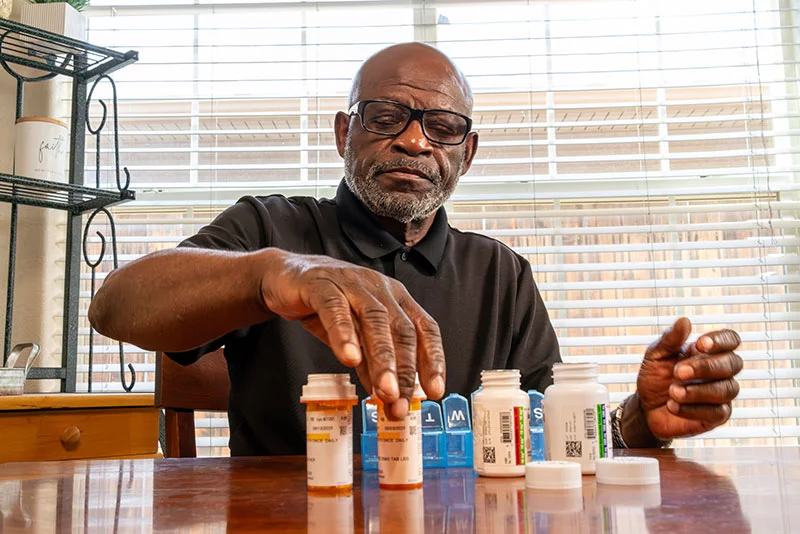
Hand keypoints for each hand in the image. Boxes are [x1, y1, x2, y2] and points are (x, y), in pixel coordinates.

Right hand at [258, 249, 444, 418]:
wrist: (283, 278)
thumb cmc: (325, 306)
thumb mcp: (353, 336)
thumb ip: (370, 362)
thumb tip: (387, 396)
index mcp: (395, 298)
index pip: (424, 328)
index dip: (433, 360)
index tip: (434, 391)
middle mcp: (379, 288)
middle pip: (401, 328)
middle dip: (404, 369)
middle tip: (400, 401)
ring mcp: (352, 283)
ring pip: (374, 319)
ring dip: (381, 358)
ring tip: (382, 389)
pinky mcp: (321, 284)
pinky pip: (335, 308)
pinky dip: (344, 334)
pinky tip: (349, 358)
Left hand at [636, 317, 742, 439]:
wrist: (645, 408)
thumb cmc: (654, 378)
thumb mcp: (655, 356)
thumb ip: (670, 339)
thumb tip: (684, 320)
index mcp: (707, 352)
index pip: (730, 340)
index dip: (721, 340)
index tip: (699, 344)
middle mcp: (720, 372)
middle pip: (733, 363)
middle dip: (705, 367)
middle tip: (678, 372)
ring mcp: (721, 394)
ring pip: (727, 389)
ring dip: (697, 391)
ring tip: (672, 392)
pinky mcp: (717, 416)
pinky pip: (717, 412)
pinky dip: (692, 409)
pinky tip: (673, 405)